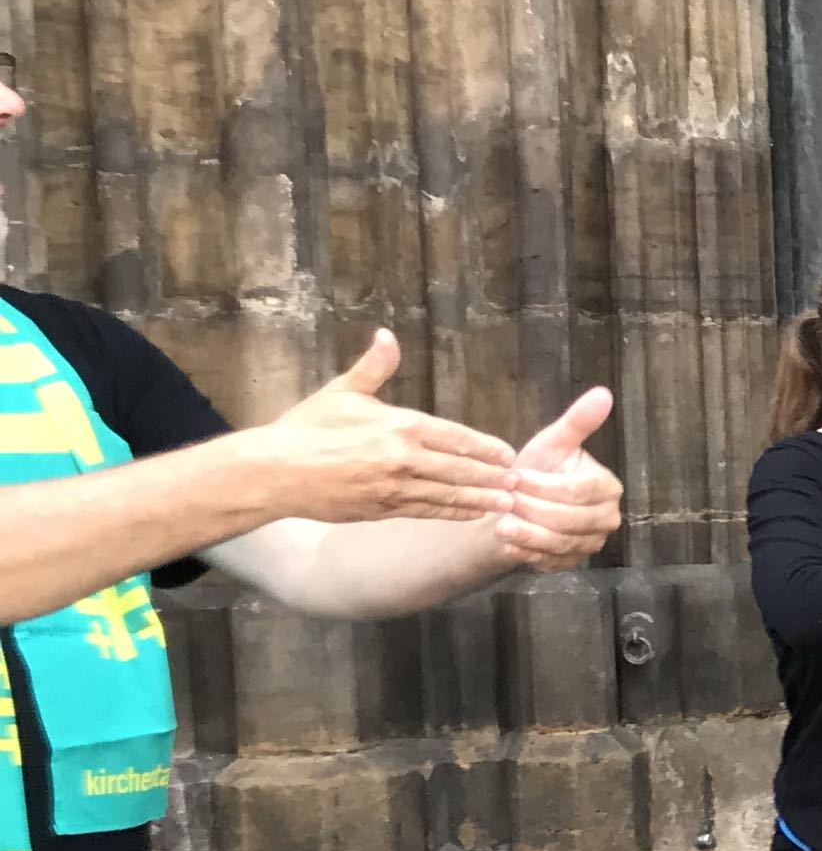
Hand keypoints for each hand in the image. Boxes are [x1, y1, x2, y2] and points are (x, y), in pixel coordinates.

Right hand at [250, 331, 521, 524]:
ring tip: (508, 502)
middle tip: (519, 483)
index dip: (485, 447)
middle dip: (491, 476)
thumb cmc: (306, 428)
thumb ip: (374, 367)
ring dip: (480, 498)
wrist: (273, 471)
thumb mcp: (342, 391)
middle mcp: (403, 457)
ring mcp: (394, 487)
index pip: (455, 436)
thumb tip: (387, 335)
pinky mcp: (382, 509)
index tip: (508, 454)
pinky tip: (472, 514)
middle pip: (460, 468)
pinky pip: (427, 511)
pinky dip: (453, 513)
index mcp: (399, 425)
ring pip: (449, 493)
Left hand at [494, 388, 622, 569]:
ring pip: (561, 542)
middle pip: (571, 519)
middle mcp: (607, 518)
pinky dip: (530, 553)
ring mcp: (592, 543)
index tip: (513, 477)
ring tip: (501, 524)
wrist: (516, 504)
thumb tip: (604, 393)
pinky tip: (510, 541)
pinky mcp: (573, 563)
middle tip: (504, 500)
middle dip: (533, 510)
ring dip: (528, 533)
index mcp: (607, 487)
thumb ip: (577, 422)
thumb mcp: (552, 443)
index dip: (544, 486)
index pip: (578, 491)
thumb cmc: (536, 469)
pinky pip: (553, 562)